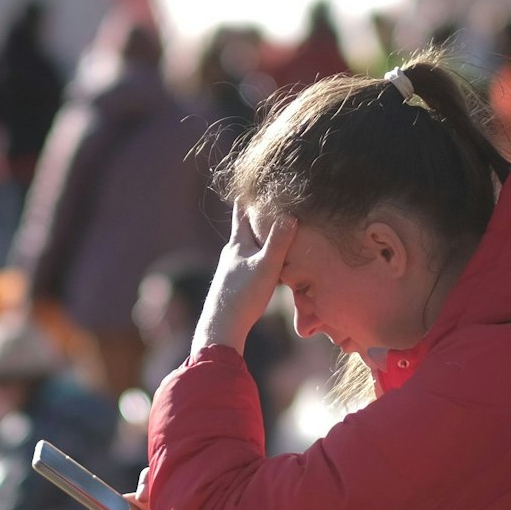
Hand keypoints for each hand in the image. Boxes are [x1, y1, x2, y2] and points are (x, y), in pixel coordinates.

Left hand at [193, 204, 296, 353]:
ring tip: (273, 231)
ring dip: (259, 238)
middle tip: (269, 202)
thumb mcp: (266, 266)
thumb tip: (289, 214)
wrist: (222, 328)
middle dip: (256, 216)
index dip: (250, 197)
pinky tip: (266, 265)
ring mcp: (231, 270)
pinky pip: (249, 263)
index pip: (242, 212)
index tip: (255, 181)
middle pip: (245, 229)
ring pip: (247, 247)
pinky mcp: (234, 285)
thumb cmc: (243, 296)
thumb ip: (278, 241)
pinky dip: (259, 257)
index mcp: (238, 244)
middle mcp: (231, 254)